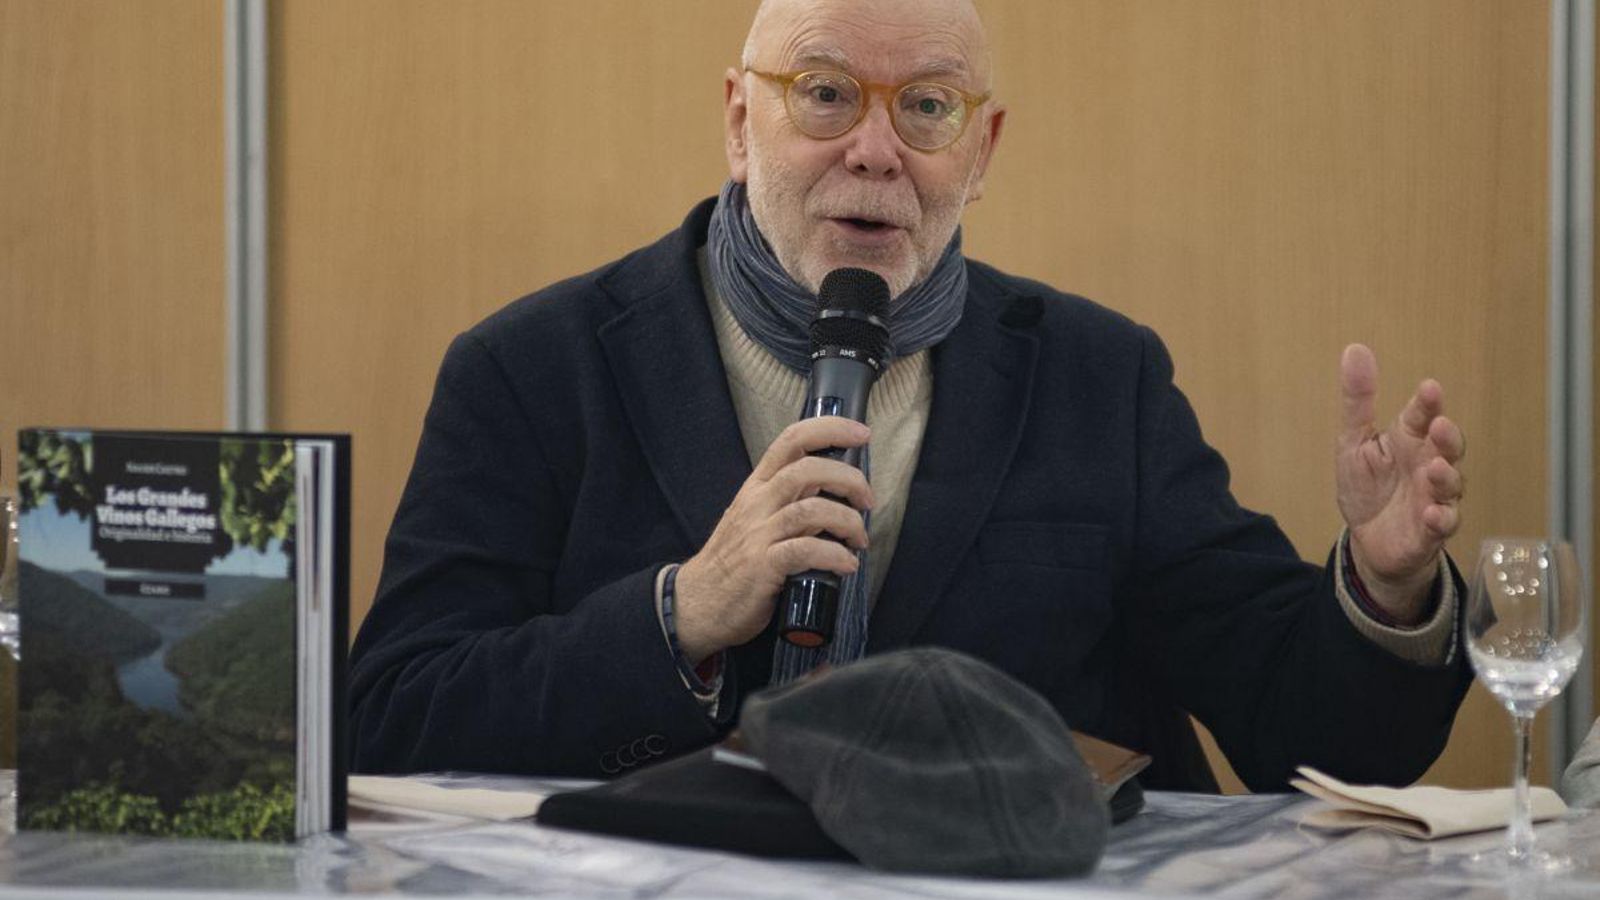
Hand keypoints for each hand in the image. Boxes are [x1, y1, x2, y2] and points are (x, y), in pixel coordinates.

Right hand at [674, 417, 872, 662]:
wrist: (697, 603)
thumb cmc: (734, 561)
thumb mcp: (755, 518)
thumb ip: (788, 500)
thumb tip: (836, 493)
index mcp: (757, 486)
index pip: (791, 440)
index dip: (831, 429)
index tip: (862, 433)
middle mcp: (757, 503)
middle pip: (807, 470)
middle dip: (848, 479)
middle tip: (867, 501)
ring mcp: (758, 534)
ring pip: (811, 509)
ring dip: (848, 522)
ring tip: (859, 539)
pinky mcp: (761, 566)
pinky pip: (805, 551)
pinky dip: (835, 556)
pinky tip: (846, 565)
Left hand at [1336, 344, 1465, 622]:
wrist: (1368, 539)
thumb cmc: (1368, 486)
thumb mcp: (1354, 442)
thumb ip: (1358, 401)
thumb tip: (1354, 348)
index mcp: (1409, 440)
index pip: (1422, 416)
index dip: (1427, 404)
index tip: (1429, 389)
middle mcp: (1428, 465)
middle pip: (1446, 447)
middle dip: (1447, 437)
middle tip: (1440, 426)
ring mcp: (1434, 497)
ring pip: (1450, 485)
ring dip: (1446, 476)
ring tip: (1434, 469)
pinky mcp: (1430, 530)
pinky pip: (1443, 525)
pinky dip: (1441, 519)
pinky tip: (1433, 514)